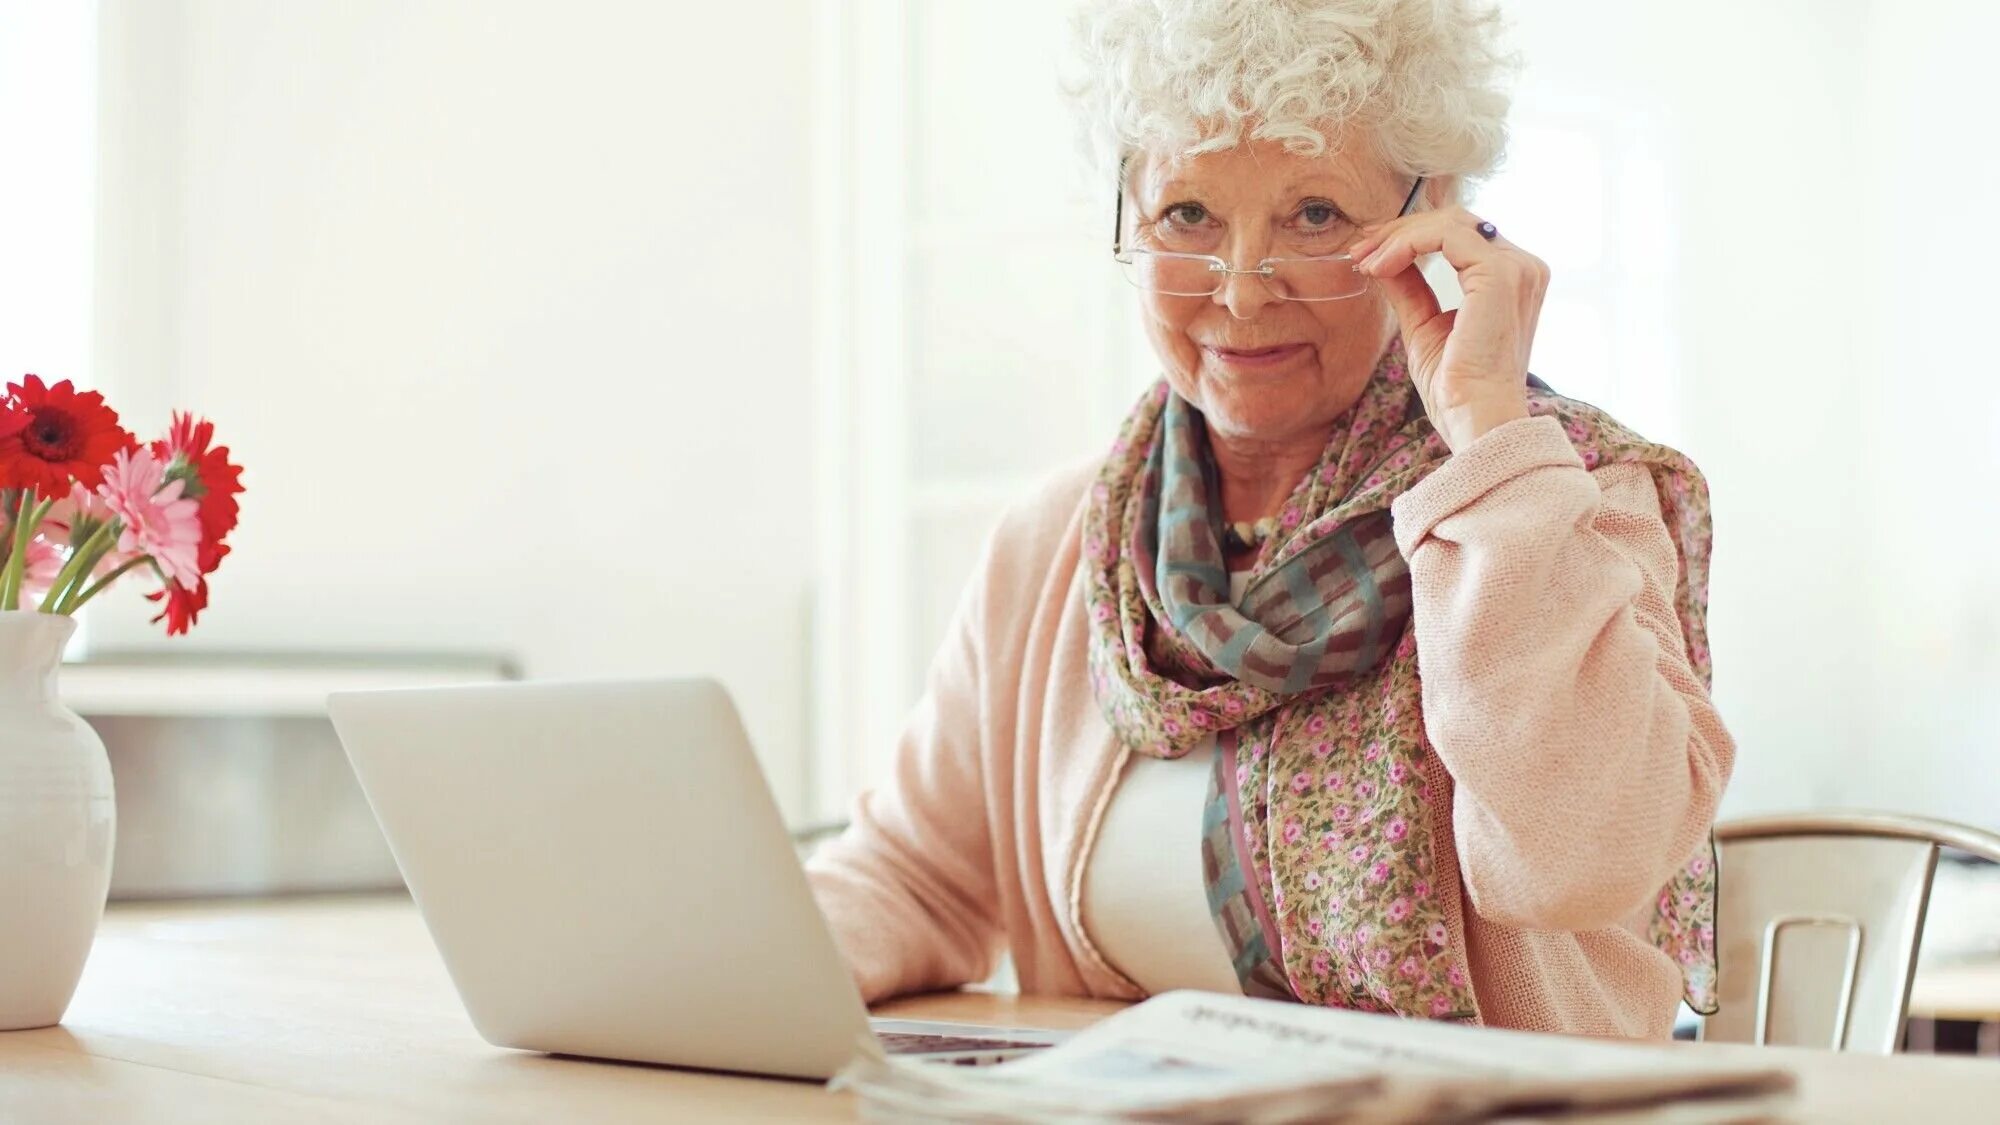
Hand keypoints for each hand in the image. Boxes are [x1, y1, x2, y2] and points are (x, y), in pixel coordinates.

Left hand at [1348, 207, 1546, 452]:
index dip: (1411, 238)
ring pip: (1449, 222)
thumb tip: (1383, 261)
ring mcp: (1516, 268)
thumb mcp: (1424, 326)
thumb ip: (1411, 288)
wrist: (1476, 419)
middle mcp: (1523, 267)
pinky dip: (1406, 244)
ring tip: (1365, 260)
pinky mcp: (1499, 274)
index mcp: (1511, 280)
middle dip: (1400, 232)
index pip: (1461, 237)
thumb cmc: (1456, 388)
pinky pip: (1446, 235)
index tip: (1369, 254)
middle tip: (1360, 250)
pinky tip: (1380, 266)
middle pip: (1455, 222)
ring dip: (1399, 236)